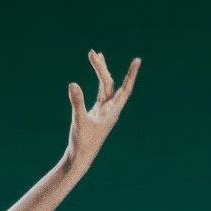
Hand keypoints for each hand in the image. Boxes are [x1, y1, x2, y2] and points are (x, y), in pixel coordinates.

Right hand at [62, 49, 139, 172]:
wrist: (80, 158)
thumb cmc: (82, 142)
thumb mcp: (79, 121)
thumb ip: (77, 102)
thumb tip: (72, 84)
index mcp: (112, 111)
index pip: (125, 88)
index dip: (131, 74)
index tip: (137, 61)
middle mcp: (110, 109)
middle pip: (110, 83)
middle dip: (102, 68)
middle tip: (93, 53)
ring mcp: (104, 110)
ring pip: (105, 86)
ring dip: (100, 71)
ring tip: (95, 55)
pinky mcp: (97, 112)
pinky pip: (100, 91)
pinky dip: (98, 80)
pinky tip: (97, 71)